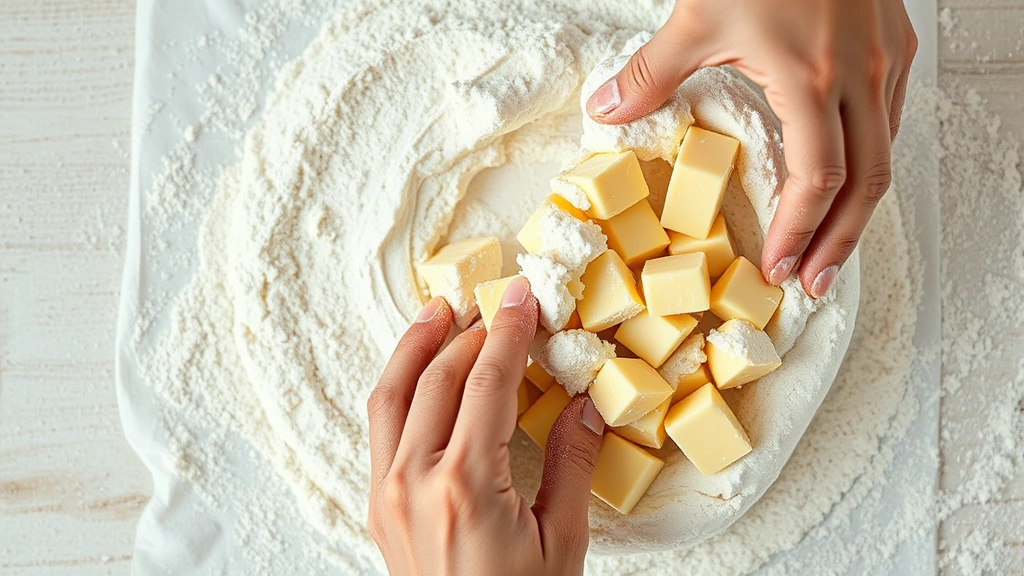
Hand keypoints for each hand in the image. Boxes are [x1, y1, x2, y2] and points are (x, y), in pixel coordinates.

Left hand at [367, 277, 605, 575]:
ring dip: (417, 345)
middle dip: (470, 330)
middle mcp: (415, 480)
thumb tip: (584, 405)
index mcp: (467, 485)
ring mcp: (387, 491)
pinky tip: (420, 369)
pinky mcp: (377, 503)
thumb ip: (572, 465)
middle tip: (496, 301)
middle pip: (438, 377)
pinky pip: (382, 425)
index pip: (487, 382)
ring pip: (394, 394)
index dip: (508, 331)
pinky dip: (400, 385)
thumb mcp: (562, 542)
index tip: (523, 296)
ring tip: (441, 310)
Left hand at [587, 0, 916, 297]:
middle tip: (816, 283)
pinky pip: (891, 122)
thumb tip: (607, 110)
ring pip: (886, 156)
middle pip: (866, 185)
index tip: (779, 267)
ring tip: (831, 249)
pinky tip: (848, 181)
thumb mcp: (699, 15)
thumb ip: (651, 72)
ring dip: (860, 210)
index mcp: (811, 81)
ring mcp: (886, 62)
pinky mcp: (895, 47)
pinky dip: (871, 163)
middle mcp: (861, 79)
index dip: (800, 233)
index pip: (818, 181)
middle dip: (841, 242)